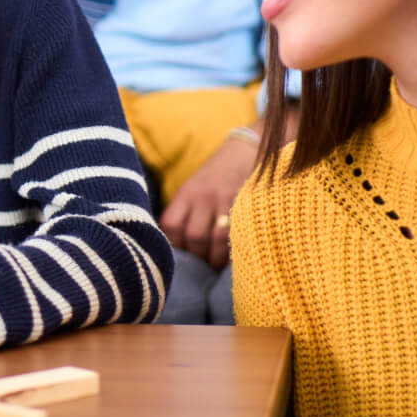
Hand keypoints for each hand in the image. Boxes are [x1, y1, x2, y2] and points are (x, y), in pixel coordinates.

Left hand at [160, 135, 256, 269]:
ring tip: (217, 267)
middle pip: (194, 235)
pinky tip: (234, 256)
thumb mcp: (194, 189)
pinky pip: (238, 232)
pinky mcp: (246, 202)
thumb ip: (185, 213)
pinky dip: (235, 248)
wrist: (246, 150)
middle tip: (202, 267)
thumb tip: (178, 249)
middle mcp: (203, 196)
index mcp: (186, 193)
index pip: (171, 225)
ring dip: (216, 258)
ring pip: (216, 237)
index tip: (182, 258)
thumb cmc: (216, 176)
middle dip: (198, 256)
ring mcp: (225, 199)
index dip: (174, 246)